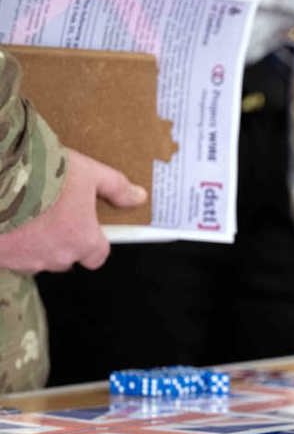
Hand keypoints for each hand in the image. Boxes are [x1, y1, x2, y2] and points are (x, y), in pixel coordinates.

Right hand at [0, 149, 146, 273]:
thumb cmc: (43, 175)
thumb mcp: (89, 173)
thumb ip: (116, 187)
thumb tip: (139, 197)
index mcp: (82, 240)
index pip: (97, 256)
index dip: (94, 242)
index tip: (87, 227)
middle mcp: (55, 256)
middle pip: (66, 256)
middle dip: (62, 240)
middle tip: (52, 212)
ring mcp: (24, 260)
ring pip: (36, 257)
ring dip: (34, 242)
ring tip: (27, 213)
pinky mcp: (0, 257)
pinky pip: (10, 255)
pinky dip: (10, 241)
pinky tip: (7, 219)